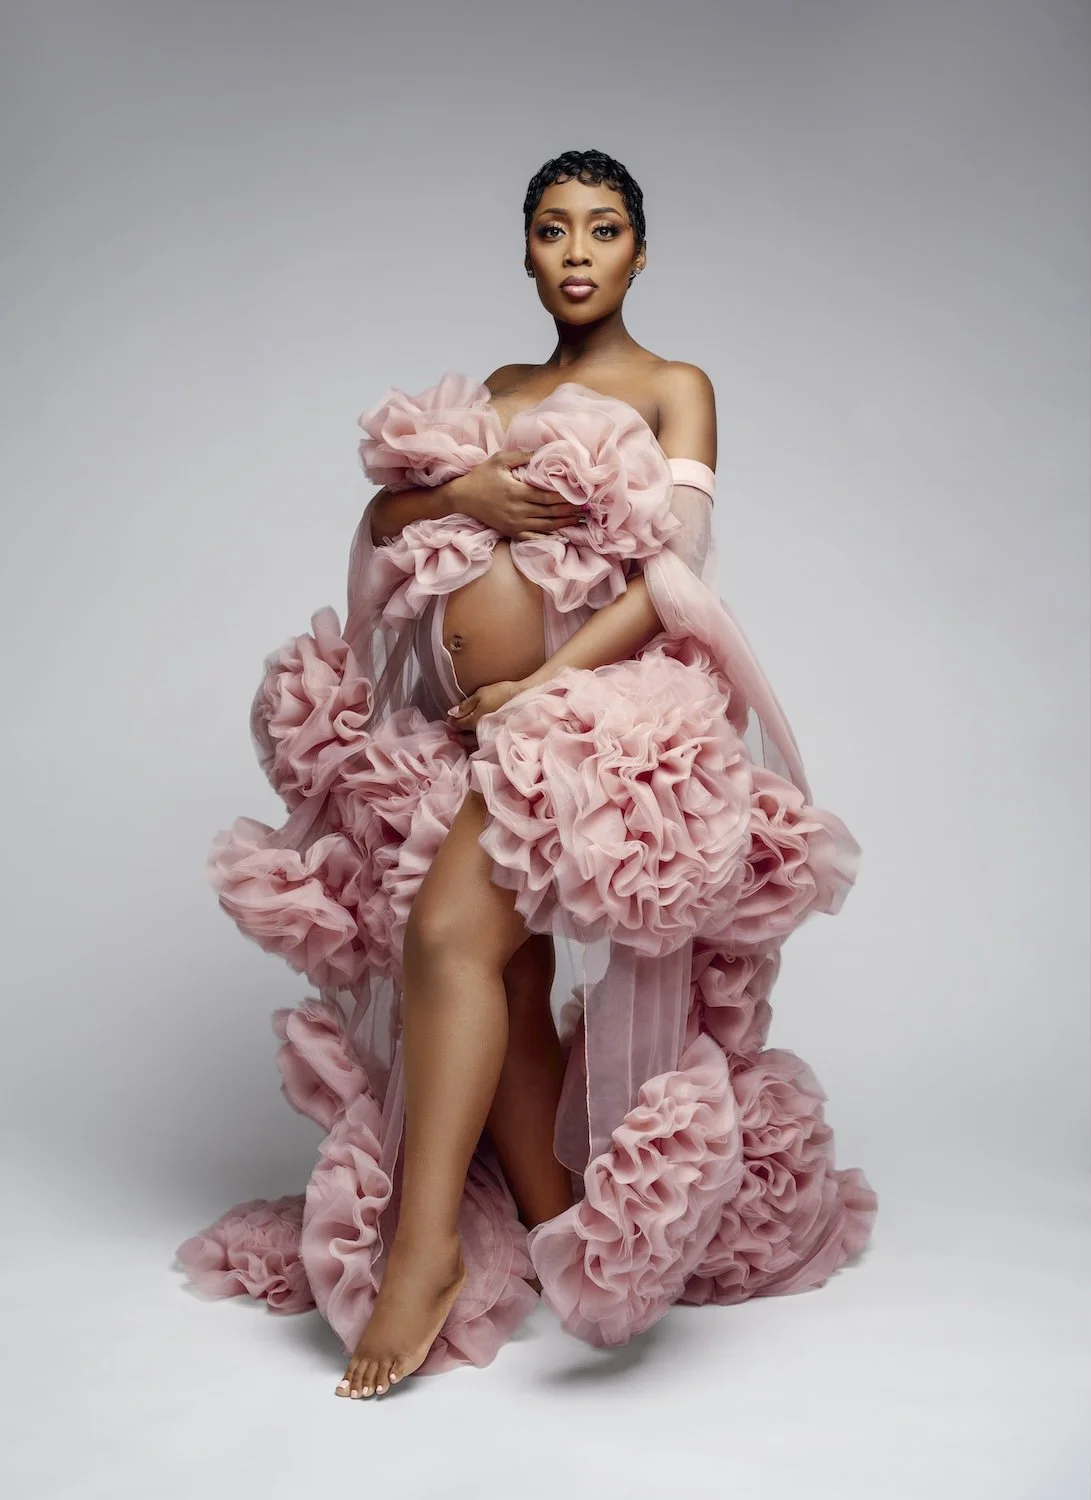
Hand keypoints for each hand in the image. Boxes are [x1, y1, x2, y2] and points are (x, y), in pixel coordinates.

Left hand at [445, 680, 526, 745]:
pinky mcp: (498, 737)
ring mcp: (490, 737)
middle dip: (457, 735)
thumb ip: (465, 706)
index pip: (458, 724)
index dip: (452, 721)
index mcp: (473, 722)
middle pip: (464, 737)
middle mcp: (480, 733)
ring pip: (474, 743)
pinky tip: (477, 742)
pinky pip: (484, 744)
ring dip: (466, 742)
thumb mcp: (480, 694)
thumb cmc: (501, 694)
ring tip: (462, 739)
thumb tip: (451, 713)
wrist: (524, 698)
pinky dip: (478, 744)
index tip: (449, 719)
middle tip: (451, 734)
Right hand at [452, 451, 587, 540]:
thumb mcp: (499, 459)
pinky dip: (549, 538)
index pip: (547, 496)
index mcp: (517, 492)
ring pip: (545, 526)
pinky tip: (561, 536)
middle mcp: (518, 510)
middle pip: (550, 512)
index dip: (566, 497)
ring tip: (580, 520)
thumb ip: (522, 455)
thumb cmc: (481, 476)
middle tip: (587, 507)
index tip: (581, 494)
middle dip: (570, 510)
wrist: (461, 497)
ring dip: (564, 523)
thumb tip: (543, 451)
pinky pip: (534, 538)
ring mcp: (515, 524)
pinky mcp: (511, 532)